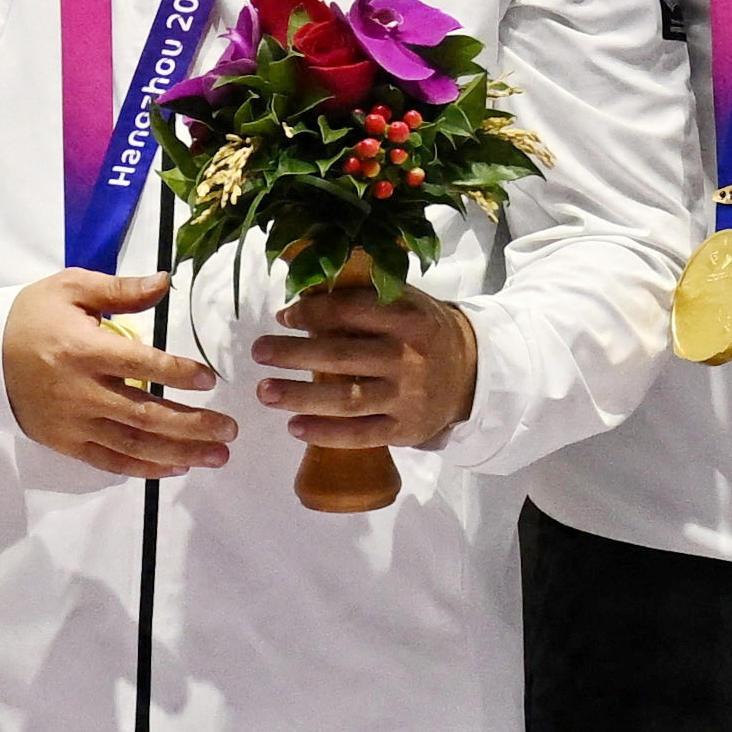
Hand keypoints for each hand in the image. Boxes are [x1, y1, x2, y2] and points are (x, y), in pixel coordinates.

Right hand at [1, 272, 230, 477]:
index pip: (140, 365)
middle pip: (145, 413)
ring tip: (216, 456)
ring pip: (133, 443)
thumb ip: (120, 290)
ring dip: (178, 452)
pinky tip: (176, 468)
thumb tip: (165, 282)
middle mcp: (80, 391)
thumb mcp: (71, 288)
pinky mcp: (65, 443)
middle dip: (192, 425)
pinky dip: (143, 468)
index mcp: (83, 349)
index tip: (209, 380)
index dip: (178, 374)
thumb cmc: (30, 316)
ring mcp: (73, 422)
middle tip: (229, 430)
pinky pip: (108, 461)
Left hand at [251, 285, 477, 456]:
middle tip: (259, 352)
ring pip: (345, 400)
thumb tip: (302, 296)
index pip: (352, 312)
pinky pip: (360, 435)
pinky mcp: (405, 430)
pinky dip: (324, 433)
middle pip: (341, 357)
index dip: (313, 313)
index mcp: (409, 319)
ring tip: (265, 391)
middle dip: (293, 354)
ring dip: (299, 396)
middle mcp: (409, 358)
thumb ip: (366, 298)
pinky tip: (294, 427)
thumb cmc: (425, 332)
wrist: (472, 374)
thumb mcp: (408, 303)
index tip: (285, 316)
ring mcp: (407, 398)